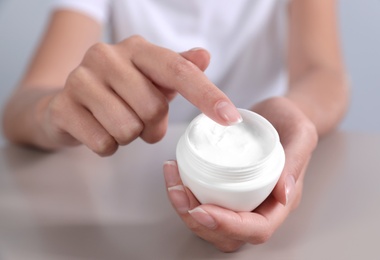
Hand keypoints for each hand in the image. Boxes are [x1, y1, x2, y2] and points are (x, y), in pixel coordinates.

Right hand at [41, 36, 241, 155]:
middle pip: (153, 108)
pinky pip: (103, 143)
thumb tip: (204, 56)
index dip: (207, 95)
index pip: (178, 70)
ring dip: (130, 136)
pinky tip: (99, 130)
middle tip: (140, 120)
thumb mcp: (153, 79)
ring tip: (118, 123)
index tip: (230, 118)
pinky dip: (108, 146)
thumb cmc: (120, 91)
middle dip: (152, 125)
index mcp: (137, 49)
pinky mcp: (62, 107)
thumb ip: (179, 69)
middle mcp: (106, 56)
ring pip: (128, 129)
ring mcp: (80, 79)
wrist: (67, 103)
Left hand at [163, 96, 317, 251]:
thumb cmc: (291, 122)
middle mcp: (259, 206)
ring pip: (210, 224)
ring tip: (172, 183)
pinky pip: (203, 201)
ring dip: (186, 209)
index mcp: (280, 201)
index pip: (257, 228)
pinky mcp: (225, 189)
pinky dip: (185, 193)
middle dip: (197, 222)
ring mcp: (241, 200)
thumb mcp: (300, 133)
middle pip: (228, 235)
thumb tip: (284, 195)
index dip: (228, 226)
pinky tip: (175, 174)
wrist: (278, 113)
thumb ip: (295, 159)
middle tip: (178, 193)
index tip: (203, 209)